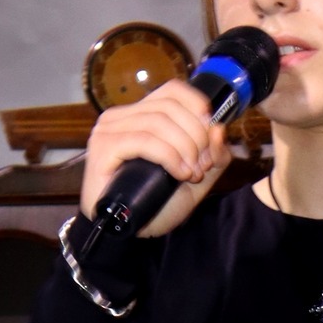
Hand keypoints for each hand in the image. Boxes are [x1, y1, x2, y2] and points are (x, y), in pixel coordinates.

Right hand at [80, 80, 231, 235]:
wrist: (129, 232)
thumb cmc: (157, 203)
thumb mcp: (196, 177)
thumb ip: (213, 155)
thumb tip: (218, 128)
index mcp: (142, 115)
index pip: (173, 90)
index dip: (198, 107)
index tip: (211, 134)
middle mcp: (122, 116)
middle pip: (169, 107)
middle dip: (196, 136)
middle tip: (203, 165)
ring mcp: (109, 130)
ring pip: (158, 122)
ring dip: (185, 149)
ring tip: (191, 174)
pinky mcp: (104, 148)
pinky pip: (144, 140)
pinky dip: (169, 156)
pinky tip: (179, 174)